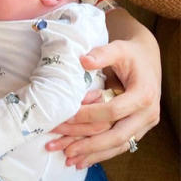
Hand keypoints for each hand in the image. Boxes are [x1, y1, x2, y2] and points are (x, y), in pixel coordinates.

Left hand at [46, 40, 160, 168]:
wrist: (146, 61)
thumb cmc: (130, 55)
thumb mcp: (118, 48)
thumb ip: (102, 53)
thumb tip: (84, 61)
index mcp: (143, 94)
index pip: (114, 110)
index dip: (89, 114)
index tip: (66, 117)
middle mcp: (147, 114)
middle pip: (117, 135)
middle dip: (88, 143)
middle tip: (62, 148)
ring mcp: (144, 125)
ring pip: (118, 145)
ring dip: (92, 153)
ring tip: (68, 158)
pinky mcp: (137, 130)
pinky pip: (119, 145)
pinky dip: (100, 154)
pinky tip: (82, 160)